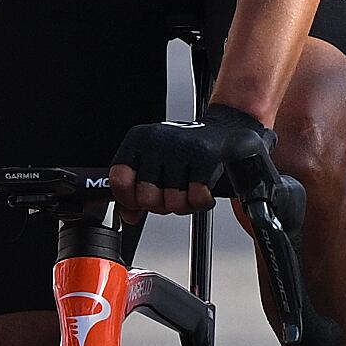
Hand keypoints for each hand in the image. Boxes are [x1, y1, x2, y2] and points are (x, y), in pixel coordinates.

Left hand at [110, 102, 273, 217]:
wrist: (225, 130)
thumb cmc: (185, 151)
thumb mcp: (153, 164)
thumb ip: (134, 190)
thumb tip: (128, 215)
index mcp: (138, 140)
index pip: (120, 180)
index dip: (128, 199)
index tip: (138, 203)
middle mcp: (157, 141)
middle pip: (146, 197)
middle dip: (159, 206)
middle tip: (170, 196)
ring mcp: (181, 148)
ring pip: (172, 202)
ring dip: (182, 205)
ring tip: (187, 192)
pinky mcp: (205, 158)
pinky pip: (197, 198)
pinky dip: (201, 202)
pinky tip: (203, 190)